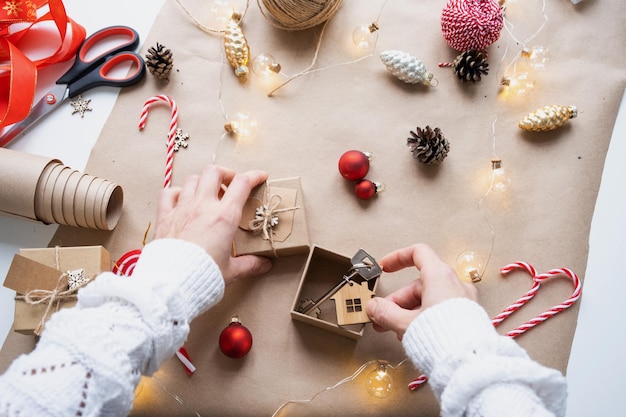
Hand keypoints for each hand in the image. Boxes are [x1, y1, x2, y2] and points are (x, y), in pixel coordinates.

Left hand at [154, 165, 271, 283]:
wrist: (172, 283)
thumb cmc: (203, 276)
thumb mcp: (232, 271)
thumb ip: (249, 264)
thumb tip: (264, 265)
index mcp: (224, 217)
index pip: (242, 184)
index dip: (253, 176)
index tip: (260, 177)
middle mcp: (203, 206)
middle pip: (214, 172)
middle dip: (226, 173)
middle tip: (231, 184)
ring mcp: (182, 209)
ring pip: (192, 179)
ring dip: (203, 181)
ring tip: (208, 192)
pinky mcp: (165, 217)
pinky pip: (168, 193)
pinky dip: (177, 191)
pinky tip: (182, 198)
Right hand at [366, 243, 476, 339]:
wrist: (470, 363)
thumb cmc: (443, 337)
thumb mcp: (405, 323)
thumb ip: (385, 312)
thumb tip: (374, 307)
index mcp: (440, 276)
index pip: (418, 254)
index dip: (398, 258)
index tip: (386, 267)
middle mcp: (454, 284)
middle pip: (420, 283)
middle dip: (398, 300)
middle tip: (383, 315)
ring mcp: (463, 300)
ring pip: (430, 298)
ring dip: (409, 312)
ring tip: (397, 330)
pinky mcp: (468, 317)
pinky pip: (441, 310)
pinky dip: (425, 317)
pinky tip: (415, 334)